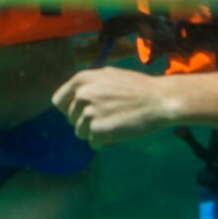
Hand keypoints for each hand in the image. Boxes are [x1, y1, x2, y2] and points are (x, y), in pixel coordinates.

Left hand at [52, 67, 177, 147]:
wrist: (159, 99)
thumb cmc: (137, 87)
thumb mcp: (107, 75)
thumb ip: (88, 85)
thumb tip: (75, 96)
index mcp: (81, 80)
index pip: (58, 101)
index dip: (69, 109)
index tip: (80, 113)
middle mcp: (81, 95)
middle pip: (70, 118)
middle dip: (85, 121)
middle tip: (106, 118)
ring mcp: (89, 113)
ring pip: (80, 132)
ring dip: (94, 133)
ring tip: (113, 125)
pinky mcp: (99, 131)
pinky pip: (93, 143)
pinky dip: (104, 142)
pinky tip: (118, 133)